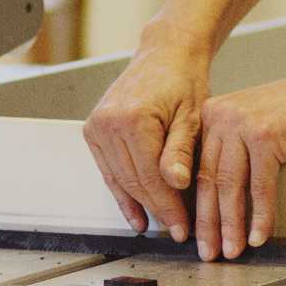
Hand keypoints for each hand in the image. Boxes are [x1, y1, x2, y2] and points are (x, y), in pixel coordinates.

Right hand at [84, 41, 209, 241]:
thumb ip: (181, 151)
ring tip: (160, 226)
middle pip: (134, 182)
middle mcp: (109, 123)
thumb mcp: (192, 117)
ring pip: (120, 180)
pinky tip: (136, 215)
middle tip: (178, 229)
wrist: (164, 56)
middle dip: (158, 210)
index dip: (169, 206)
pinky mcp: (93, 131)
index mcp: (133, 119)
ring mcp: (97, 127)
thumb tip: (175, 184)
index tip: (184, 225)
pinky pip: (109, 171)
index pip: (152, 177)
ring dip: (140, 206)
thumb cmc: (183, 81)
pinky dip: (122, 194)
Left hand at [196, 76, 285, 260]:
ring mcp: (242, 125)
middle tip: (210, 252)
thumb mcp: (250, 124)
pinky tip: (258, 235)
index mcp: (211, 115)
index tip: (195, 234)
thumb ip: (229, 149)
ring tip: (232, 250)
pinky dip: (260, 215)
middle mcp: (221, 117)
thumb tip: (217, 199)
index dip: (194, 207)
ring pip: (230, 185)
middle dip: (209, 223)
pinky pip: (260, 186)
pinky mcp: (266, 136)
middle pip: (209, 179)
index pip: (196, 168)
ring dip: (232, 225)